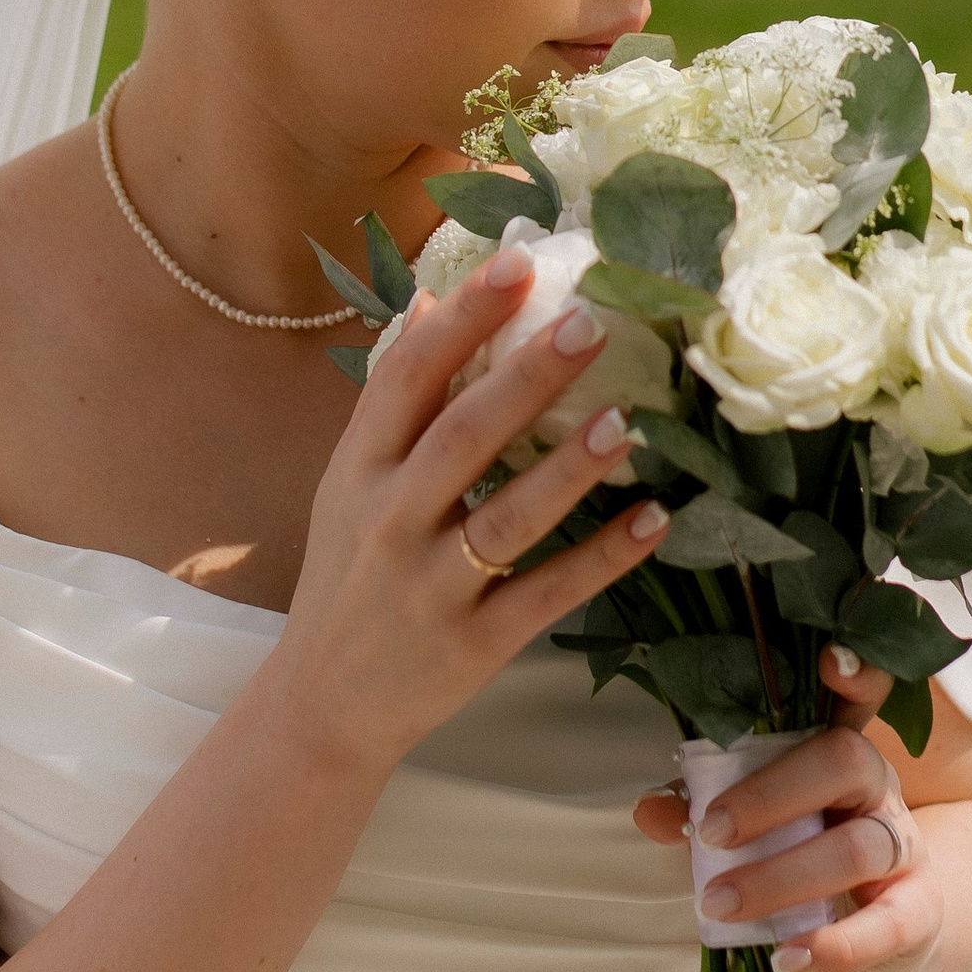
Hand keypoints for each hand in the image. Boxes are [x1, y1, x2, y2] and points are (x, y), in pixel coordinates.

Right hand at [265, 253, 669, 782]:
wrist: (319, 707)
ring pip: (506, 519)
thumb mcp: (347, 485)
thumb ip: (389, 401)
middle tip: (587, 322)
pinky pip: (546, 594)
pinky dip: (600, 559)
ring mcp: (431, 587)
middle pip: (461, 436)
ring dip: (567, 469)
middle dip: (524, 378)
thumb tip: (427, 303)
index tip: (515, 264)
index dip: (462, 318)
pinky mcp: (474, 645)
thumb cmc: (346, 580)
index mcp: (358, 471)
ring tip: (623, 421)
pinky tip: (652, 520)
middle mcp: (389, 522)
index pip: (407, 378)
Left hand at [630, 642, 941, 971]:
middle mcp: (877, 786)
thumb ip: (702, 813)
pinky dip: (835, 946)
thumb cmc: (801, 860)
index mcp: (833, 752)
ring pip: (857, 848)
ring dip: (781, 878)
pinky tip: (787, 959)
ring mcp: (904, 846)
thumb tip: (650, 809)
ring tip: (719, 904)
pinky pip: (887, 926)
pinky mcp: (918, 910)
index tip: (829, 659)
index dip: (854, 674)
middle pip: (844, 763)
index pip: (854, 696)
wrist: (880, 932)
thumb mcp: (749, 833)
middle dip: (770, 796)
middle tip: (708, 833)